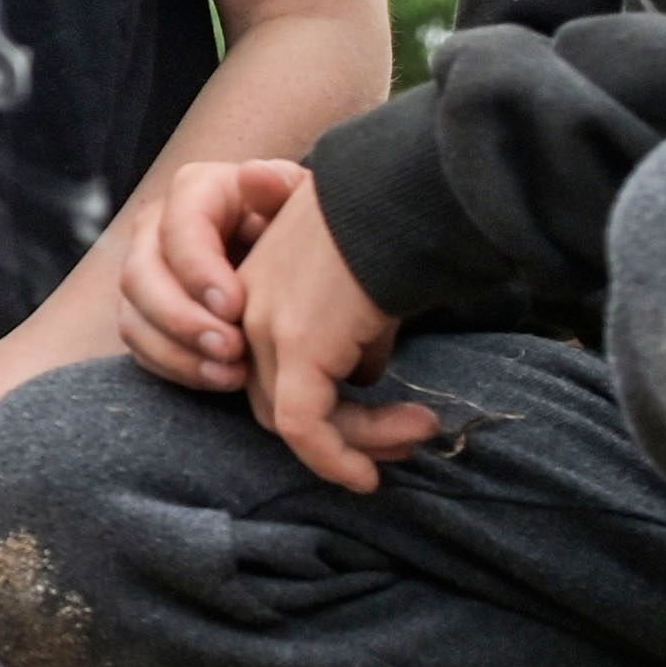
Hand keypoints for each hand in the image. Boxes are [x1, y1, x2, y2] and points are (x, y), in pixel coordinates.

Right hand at [122, 158, 300, 393]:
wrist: (296, 256)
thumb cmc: (301, 226)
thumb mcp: (300, 203)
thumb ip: (281, 189)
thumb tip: (253, 174)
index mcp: (195, 191)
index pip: (176, 227)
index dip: (198, 270)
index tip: (236, 308)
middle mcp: (156, 228)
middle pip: (139, 275)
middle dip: (183, 320)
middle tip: (232, 350)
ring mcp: (144, 271)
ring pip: (133, 315)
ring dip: (178, 351)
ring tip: (231, 374)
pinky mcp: (144, 312)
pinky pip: (140, 345)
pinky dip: (175, 367)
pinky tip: (220, 378)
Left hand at [224, 187, 437, 493]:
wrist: (402, 192)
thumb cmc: (392, 226)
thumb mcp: (363, 286)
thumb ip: (353, 333)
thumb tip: (364, 375)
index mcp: (255, 289)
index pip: (271, 368)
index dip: (324, 405)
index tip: (383, 420)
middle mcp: (246, 309)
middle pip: (275, 399)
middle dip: (345, 431)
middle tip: (407, 435)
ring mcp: (264, 326)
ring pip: (292, 418)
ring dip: (359, 440)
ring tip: (420, 430)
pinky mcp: (294, 343)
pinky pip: (302, 425)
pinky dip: (333, 457)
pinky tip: (368, 474)